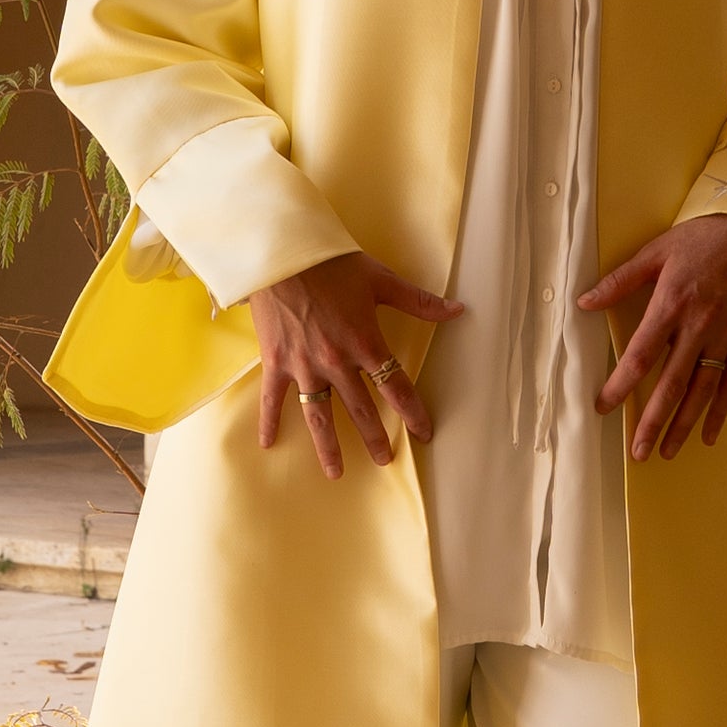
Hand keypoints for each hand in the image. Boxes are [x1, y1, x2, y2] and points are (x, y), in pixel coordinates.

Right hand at [248, 249, 464, 476]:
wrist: (282, 254)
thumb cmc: (332, 263)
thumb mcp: (380, 280)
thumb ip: (418, 301)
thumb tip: (457, 310)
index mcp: (366, 343)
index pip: (397, 388)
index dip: (414, 413)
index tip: (424, 433)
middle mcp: (337, 363)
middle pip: (362, 411)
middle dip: (375, 438)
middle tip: (384, 460)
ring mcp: (305, 366)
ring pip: (320, 416)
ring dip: (329, 447)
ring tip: (336, 472)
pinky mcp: (277, 362)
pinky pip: (273, 399)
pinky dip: (270, 422)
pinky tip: (269, 444)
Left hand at [580, 213, 726, 461]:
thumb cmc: (702, 238)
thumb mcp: (656, 251)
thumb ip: (620, 281)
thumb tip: (584, 302)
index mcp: (671, 304)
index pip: (641, 355)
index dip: (620, 386)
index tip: (602, 407)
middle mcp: (698, 327)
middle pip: (672, 384)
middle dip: (652, 421)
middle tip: (637, 452)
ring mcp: (724, 337)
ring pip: (702, 391)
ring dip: (683, 425)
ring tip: (667, 453)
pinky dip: (720, 412)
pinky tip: (708, 436)